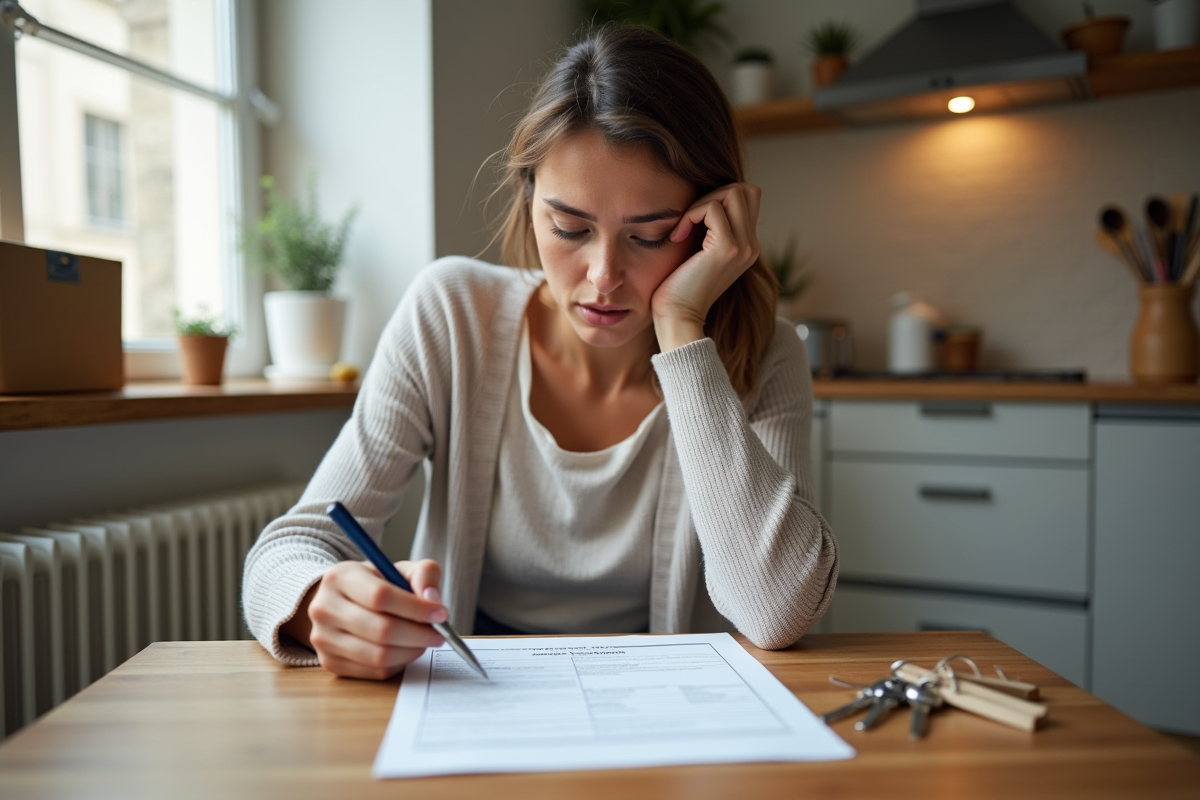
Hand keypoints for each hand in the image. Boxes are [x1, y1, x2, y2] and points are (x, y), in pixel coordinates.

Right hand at [285, 559, 447, 679]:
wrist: (342, 602)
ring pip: (378, 655)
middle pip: (381, 630)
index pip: (380, 596)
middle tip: (439, 634)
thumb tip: (432, 600)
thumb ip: (423, 574)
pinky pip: (374, 671)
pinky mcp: (330, 662)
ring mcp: (323, 638)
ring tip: (424, 641)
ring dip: (411, 651)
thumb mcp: (399, 569)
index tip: (441, 613)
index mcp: (340, 577)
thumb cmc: (376, 584)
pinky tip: (405, 650)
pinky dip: (398, 664)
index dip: (415, 608)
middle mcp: (324, 608)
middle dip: (418, 634)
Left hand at [652, 182, 761, 350]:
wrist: (678, 318)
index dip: (718, 197)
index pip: (747, 197)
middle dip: (711, 194)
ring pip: (732, 193)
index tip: (694, 220)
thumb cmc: (679, 287)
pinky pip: (712, 208)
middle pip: (744, 190)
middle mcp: (751, 246)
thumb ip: (708, 229)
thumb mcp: (698, 252)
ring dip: (701, 203)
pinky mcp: (728, 249)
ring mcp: (744, 247)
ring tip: (683, 228)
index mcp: (747, 246)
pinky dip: (691, 214)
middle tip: (688, 220)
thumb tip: (703, 199)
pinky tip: (677, 236)